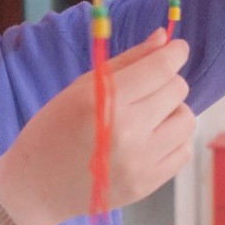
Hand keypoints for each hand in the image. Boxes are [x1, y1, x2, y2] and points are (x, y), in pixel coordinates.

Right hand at [0, 29, 194, 224]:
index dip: (174, 53)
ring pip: (187, 120)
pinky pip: (184, 150)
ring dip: (173, 111)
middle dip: (168, 81)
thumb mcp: (81, 87)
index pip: (159, 69)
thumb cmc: (54, 129)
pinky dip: (173, 140)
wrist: (37, 186)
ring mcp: (140, 162)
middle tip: (148, 87)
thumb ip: (127, 61)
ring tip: (150, 115)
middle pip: (177, 90)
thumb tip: (164, 38)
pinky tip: (150, 139)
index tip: (177, 49)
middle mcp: (127, 131)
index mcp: (105, 101)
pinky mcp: (148, 184)